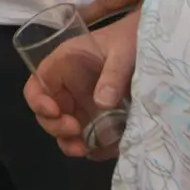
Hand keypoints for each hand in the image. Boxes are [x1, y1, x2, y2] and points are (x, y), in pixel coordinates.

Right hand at [23, 11, 139, 159]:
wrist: (152, 46)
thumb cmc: (131, 40)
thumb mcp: (123, 53)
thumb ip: (113, 75)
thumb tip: (101, 104)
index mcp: (65, 64)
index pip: (37, 84)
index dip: (38, 101)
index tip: (55, 112)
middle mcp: (68, 86)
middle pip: (47, 113)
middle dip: (56, 127)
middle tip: (76, 131)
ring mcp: (81, 104)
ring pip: (64, 129)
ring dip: (69, 142)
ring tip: (85, 149)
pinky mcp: (97, 117)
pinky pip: (87, 136)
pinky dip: (92, 147)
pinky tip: (103, 149)